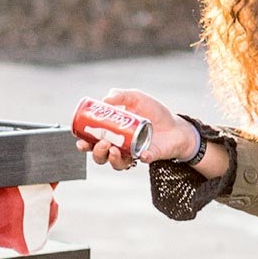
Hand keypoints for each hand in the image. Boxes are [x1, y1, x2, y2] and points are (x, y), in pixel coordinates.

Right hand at [75, 89, 198, 170]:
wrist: (176, 124)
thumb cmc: (154, 112)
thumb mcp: (136, 98)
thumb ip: (121, 95)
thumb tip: (105, 98)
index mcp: (112, 134)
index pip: (93, 142)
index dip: (84, 143)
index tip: (80, 140)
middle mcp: (119, 147)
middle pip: (100, 156)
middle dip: (96, 152)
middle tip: (102, 143)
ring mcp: (132, 154)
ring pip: (115, 163)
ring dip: (110, 158)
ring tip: (113, 148)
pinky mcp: (147, 157)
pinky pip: (141, 161)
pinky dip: (141, 157)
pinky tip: (142, 153)